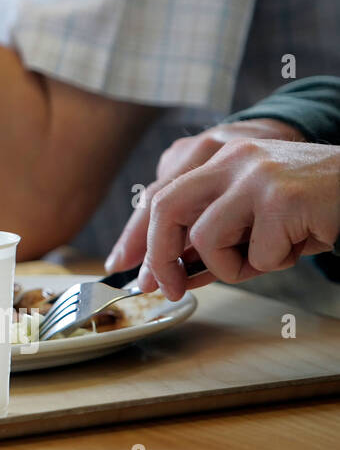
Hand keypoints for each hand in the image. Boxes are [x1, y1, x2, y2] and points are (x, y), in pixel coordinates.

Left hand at [134, 139, 339, 299]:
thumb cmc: (311, 209)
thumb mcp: (255, 220)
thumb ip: (215, 240)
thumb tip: (171, 276)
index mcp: (220, 159)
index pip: (163, 196)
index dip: (143, 239)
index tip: (139, 274)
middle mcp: (232, 159)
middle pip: (166, 209)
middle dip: (160, 256)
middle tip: (170, 290)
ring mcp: (255, 175)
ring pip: (207, 238)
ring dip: (234, 266)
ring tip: (271, 255)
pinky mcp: (282, 197)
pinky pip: (258, 254)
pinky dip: (277, 262)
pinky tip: (303, 240)